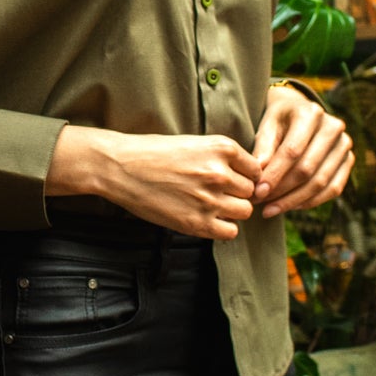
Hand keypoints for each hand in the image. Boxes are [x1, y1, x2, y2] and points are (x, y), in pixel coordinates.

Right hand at [47, 126, 260, 239]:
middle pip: (250, 191)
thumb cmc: (151, 152)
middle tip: (217, 194)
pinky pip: (230, 232)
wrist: (120, 168)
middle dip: (237, 194)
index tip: (231, 180)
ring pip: (244, 211)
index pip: (255, 169)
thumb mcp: (193, 143)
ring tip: (210, 206)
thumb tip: (243, 177)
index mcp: (222, 148)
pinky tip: (206, 219)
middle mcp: (220, 173)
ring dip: (231, 211)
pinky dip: (222, 228)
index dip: (244, 176)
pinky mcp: (197, 222)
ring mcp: (210, 199)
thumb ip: (220, 158)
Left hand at [250, 85, 352, 219]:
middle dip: (281, 191)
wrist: (300, 110)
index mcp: (311, 113)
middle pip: (307, 169)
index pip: (292, 151)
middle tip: (260, 204)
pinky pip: (333, 189)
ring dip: (293, 201)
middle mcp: (333, 127)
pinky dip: (311, 201)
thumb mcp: (266, 126)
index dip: (274, 175)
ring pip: (320, 182)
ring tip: (270, 210)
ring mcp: (344, 145)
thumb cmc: (279, 119)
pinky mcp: (348, 160)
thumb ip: (262, 148)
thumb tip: (258, 175)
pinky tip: (290, 207)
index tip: (257, 192)